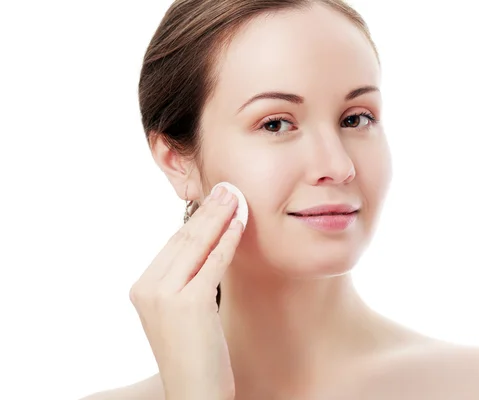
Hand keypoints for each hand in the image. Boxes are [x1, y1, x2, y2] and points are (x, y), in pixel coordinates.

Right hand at [129, 186, 241, 399]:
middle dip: (209, 210)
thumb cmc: (195, 354)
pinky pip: (213, 263)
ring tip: (235, 194)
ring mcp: (165, 296)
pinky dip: (228, 240)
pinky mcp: (188, 304)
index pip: (174, 246)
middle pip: (183, 240)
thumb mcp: (183, 312)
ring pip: (196, 246)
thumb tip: (208, 244)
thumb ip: (187, 280)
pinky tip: (240, 222)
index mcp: (142, 288)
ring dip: (219, 216)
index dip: (197, 221)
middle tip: (228, 187)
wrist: (194, 394)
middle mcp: (147, 289)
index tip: (214, 200)